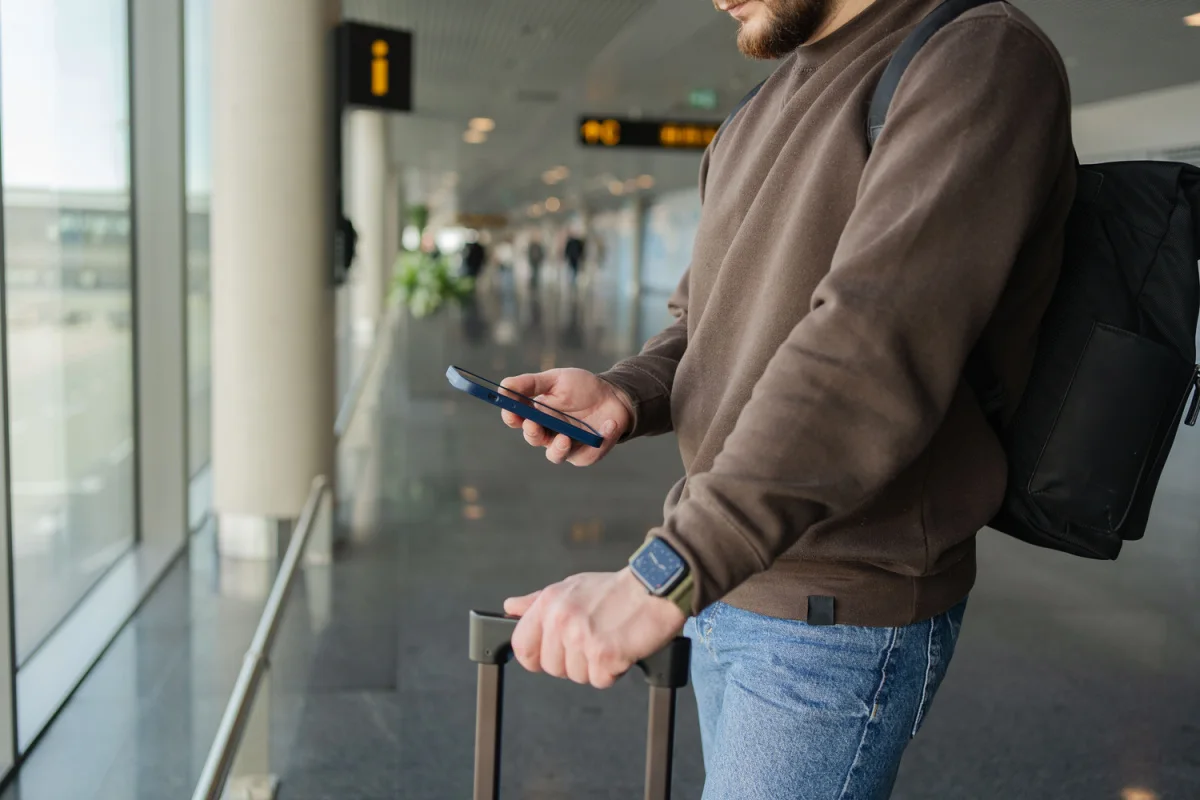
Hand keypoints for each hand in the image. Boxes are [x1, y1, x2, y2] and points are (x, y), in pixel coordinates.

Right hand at [499, 368, 632, 465]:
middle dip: (532, 432)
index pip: (517, 419)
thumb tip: (503, 385)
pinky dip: (601, 438)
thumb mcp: (556, 379)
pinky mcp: (586, 454)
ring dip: (558, 448)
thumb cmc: (581, 388)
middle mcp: (548, 432)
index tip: (511, 410)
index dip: (511, 416)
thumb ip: (530, 384)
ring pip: (555, 455)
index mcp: (536, 414)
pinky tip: (609, 424)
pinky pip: (589, 453)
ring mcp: (567, 446)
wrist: (614, 396)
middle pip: (533, 438)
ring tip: (565, 438)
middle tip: (534, 423)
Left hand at [503, 569, 685, 688]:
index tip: (550, 655)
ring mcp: (582, 638)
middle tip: (593, 640)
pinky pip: (600, 680)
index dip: (535, 657)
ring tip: (610, 639)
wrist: (655, 587)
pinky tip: (621, 648)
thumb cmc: (616, 589)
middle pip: (552, 667)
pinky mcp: (604, 655)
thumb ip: (538, 601)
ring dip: (595, 666)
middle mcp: (561, 620)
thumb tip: (511, 606)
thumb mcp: (572, 586)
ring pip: (577, 676)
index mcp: (549, 603)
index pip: (522, 646)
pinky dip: (614, 671)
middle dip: (573, 661)